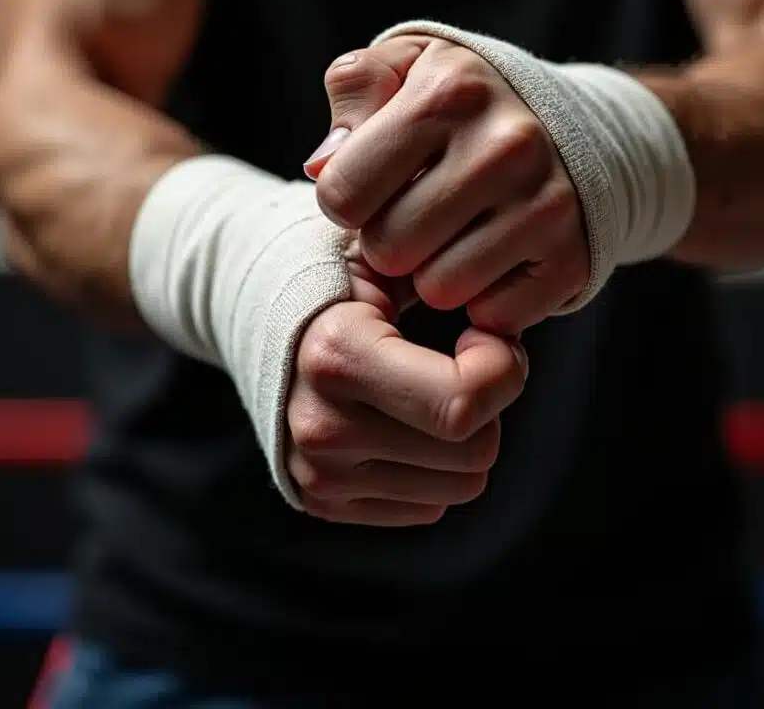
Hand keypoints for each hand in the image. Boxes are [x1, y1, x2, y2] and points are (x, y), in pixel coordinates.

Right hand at [286, 250, 527, 525]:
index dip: (500, 369)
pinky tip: (405, 423)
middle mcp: (322, 427)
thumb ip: (444, 275)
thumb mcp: (382, 257)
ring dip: (464, 440)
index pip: (462, 403)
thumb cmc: (338, 284)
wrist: (257, 323)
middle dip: (489, 405)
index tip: (483, 337)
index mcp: (336, 356)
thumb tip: (506, 317)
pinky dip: (434, 468)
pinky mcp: (325, 503)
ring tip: (432, 393)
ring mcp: (321, 475)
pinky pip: (430, 507)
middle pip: (474, 452)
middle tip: (467, 365)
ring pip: (461, 486)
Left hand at [305, 37, 587, 334]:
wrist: (586, 127)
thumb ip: (354, 93)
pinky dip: (486, 299)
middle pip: (388, 248)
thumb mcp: (408, 66)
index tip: (375, 187)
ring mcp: (545, 204)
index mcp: (450, 91)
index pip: (343, 193)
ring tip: (457, 234)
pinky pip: (492, 316)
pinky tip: (498, 257)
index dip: (346, 200)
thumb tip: (321, 166)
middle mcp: (504, 146)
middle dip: (389, 241)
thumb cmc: (469, 103)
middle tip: (419, 214)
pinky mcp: (572, 258)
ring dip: (434, 274)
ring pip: (438, 290)